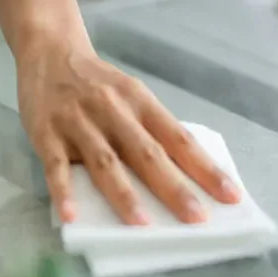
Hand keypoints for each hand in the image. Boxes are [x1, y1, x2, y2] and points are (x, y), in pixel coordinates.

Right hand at [16, 41, 241, 224]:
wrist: (49, 51)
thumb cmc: (97, 82)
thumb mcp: (130, 93)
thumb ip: (149, 128)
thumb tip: (181, 172)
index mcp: (140, 101)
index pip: (178, 138)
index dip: (205, 167)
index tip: (230, 195)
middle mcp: (113, 110)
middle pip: (146, 153)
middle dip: (173, 187)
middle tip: (196, 218)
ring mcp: (78, 122)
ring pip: (105, 162)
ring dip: (124, 195)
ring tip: (143, 225)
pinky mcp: (46, 133)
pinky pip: (55, 166)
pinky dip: (63, 191)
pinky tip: (71, 215)